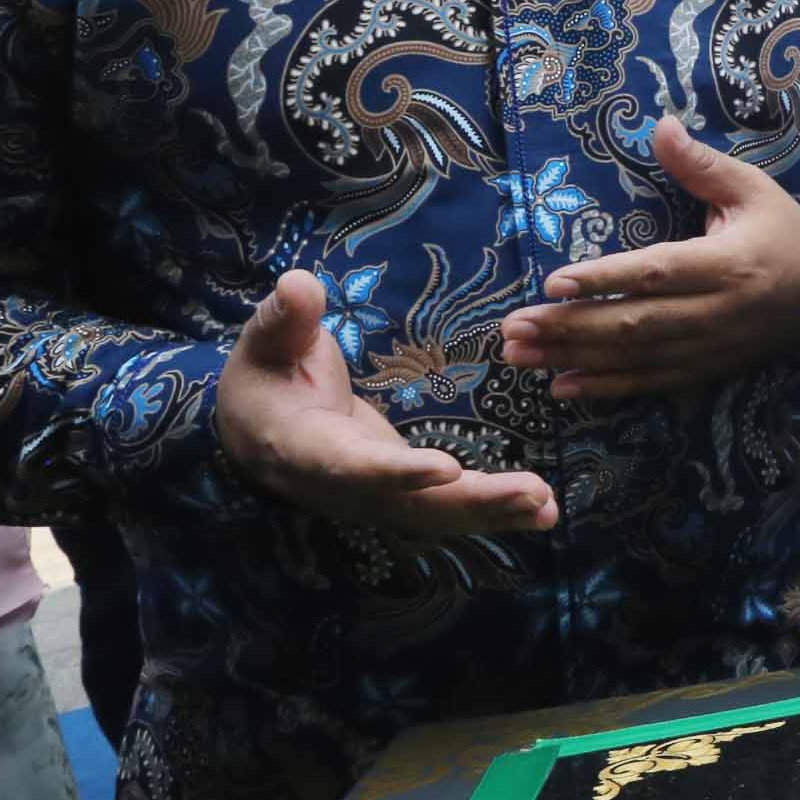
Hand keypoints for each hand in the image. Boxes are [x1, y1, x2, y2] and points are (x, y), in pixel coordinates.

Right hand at [218, 271, 555, 534]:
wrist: (253, 431)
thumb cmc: (264, 378)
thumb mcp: (265, 343)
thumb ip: (284, 320)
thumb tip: (298, 284)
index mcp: (305, 450)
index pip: (353, 467)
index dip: (398, 473)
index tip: (448, 471)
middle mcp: (343, 487)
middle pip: (410, 505)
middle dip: (472, 502)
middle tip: (532, 493)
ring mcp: (373, 499)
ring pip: (434, 516)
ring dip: (493, 513)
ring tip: (546, 508)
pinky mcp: (398, 497)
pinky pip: (445, 512)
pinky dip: (492, 514)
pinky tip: (539, 512)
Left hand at [499, 117, 799, 401]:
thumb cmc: (786, 232)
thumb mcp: (753, 189)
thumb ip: (701, 165)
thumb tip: (660, 125)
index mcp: (727, 265)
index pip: (657, 273)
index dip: (606, 280)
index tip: (554, 282)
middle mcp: (715, 312)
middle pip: (634, 324)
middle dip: (569, 327)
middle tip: (513, 327)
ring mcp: (710, 348)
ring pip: (634, 358)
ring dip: (573, 359)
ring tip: (519, 356)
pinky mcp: (707, 369)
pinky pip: (651, 383)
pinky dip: (606, 389)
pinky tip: (562, 388)